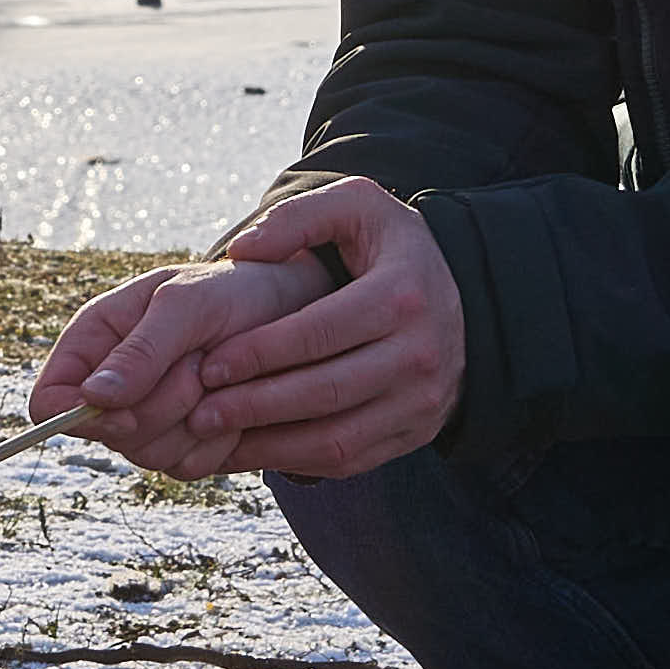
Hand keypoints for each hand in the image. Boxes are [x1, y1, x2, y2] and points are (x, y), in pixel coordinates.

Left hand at [33, 176, 463, 483]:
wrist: (469, 301)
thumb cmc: (394, 250)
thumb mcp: (360, 208)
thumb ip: (300, 216)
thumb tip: (243, 251)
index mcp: (403, 295)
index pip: (319, 332)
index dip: (259, 352)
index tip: (208, 363)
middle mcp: (419, 354)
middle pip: (324, 391)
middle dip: (254, 405)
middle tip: (200, 410)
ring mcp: (421, 401)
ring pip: (337, 436)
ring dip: (269, 442)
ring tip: (215, 435)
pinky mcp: (415, 432)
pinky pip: (349, 459)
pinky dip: (295, 460)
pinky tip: (250, 449)